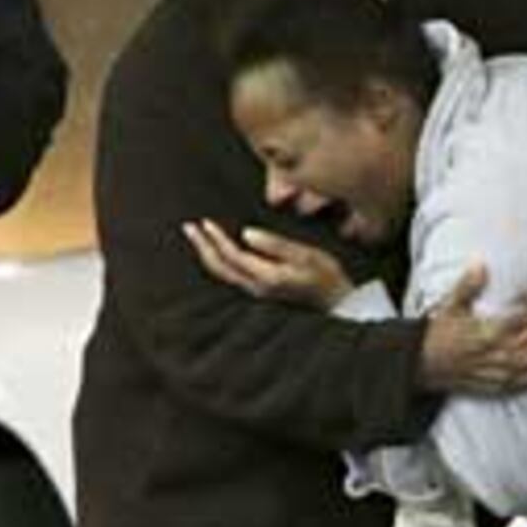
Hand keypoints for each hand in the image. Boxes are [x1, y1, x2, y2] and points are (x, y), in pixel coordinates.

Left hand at [183, 219, 352, 308]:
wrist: (338, 304)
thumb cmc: (326, 276)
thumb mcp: (307, 255)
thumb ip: (276, 245)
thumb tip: (246, 234)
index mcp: (267, 277)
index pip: (233, 256)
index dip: (217, 239)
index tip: (204, 222)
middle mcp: (257, 288)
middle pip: (221, 268)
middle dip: (203, 247)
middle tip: (188, 227)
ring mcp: (257, 293)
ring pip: (223, 275)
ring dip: (208, 254)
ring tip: (197, 237)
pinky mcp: (261, 293)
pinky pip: (231, 277)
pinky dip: (219, 263)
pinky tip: (217, 253)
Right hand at [417, 265, 526, 396]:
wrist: (423, 363)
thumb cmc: (438, 333)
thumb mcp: (450, 306)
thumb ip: (467, 286)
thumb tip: (480, 265)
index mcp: (486, 333)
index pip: (520, 318)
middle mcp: (494, 354)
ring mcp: (495, 372)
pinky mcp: (494, 385)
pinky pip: (522, 382)